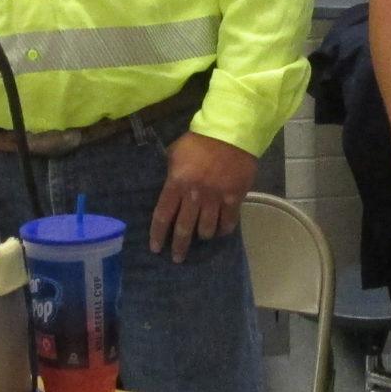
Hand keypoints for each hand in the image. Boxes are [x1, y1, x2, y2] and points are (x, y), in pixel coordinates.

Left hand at [149, 132, 258, 260]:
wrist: (230, 133)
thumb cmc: (200, 140)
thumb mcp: (176, 153)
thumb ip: (172, 173)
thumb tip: (170, 186)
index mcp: (176, 184)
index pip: (163, 216)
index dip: (158, 235)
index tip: (156, 248)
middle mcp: (194, 195)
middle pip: (184, 228)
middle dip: (179, 246)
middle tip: (177, 258)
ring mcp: (215, 198)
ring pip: (207, 229)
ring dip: (203, 236)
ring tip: (202, 237)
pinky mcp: (234, 198)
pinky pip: (228, 222)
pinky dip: (224, 229)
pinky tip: (222, 231)